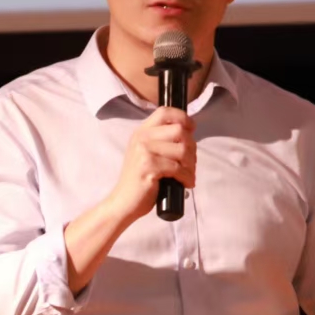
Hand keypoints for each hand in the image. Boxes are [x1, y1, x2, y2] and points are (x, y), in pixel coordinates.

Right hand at [107, 106, 194, 222]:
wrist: (123, 202)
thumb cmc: (140, 181)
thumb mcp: (147, 154)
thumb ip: (161, 142)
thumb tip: (189, 134)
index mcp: (141, 132)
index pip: (165, 112)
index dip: (183, 118)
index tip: (191, 130)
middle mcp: (141, 138)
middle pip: (179, 131)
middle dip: (192, 147)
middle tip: (190, 163)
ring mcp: (143, 151)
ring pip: (181, 149)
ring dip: (191, 164)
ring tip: (189, 174)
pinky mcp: (148, 166)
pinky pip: (177, 167)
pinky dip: (186, 177)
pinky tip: (186, 183)